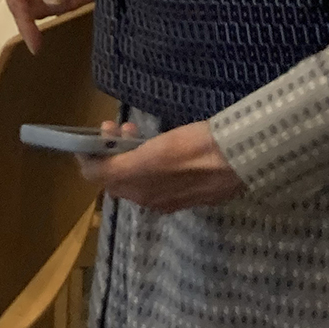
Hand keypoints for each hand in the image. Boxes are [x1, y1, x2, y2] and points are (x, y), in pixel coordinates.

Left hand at [79, 120, 243, 211]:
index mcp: (137, 188)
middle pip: (113, 177)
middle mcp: (149, 200)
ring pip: (134, 178)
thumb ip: (120, 163)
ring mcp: (169, 200)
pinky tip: (157, 147)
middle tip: (117, 127)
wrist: (241, 158)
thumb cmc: (196, 148)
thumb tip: (92, 168)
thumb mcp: (154, 149)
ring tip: (134, 130)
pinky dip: (147, 164)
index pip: (95, 177)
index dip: (87, 156)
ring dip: (127, 155)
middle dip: (108, 151)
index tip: (90, 135)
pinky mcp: (187, 197)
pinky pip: (155, 181)